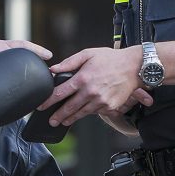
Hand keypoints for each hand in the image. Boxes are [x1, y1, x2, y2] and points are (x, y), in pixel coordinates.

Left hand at [38, 47, 152, 126]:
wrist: (134, 67)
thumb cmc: (111, 59)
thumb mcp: (88, 54)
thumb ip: (69, 62)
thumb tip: (53, 69)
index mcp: (82, 78)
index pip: (60, 93)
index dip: (48, 101)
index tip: (40, 106)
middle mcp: (90, 92)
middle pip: (69, 108)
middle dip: (57, 116)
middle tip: (50, 121)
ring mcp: (101, 101)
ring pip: (82, 113)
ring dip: (71, 118)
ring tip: (63, 121)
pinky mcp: (110, 107)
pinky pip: (95, 112)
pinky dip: (88, 112)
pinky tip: (83, 112)